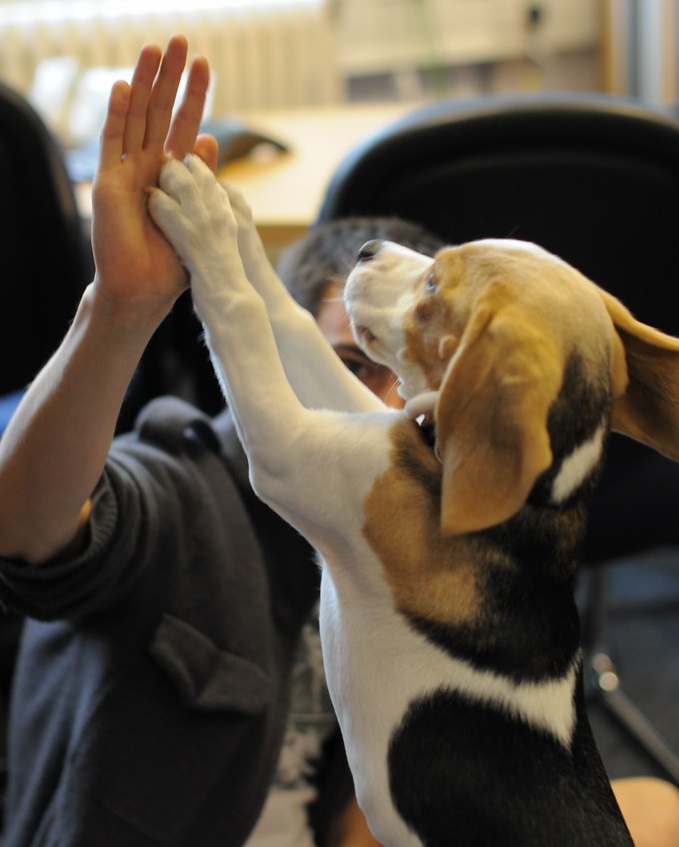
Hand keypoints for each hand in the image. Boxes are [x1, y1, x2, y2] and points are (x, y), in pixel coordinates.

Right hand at [91, 35, 217, 325]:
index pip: (183, 125)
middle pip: (159, 112)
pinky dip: (118, 114)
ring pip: (136, 118)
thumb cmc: (172, 260)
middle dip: (171, 77)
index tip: (206, 65)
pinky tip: (126, 86)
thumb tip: (210, 139)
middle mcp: (146, 167)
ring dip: (146, 83)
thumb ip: (202, 177)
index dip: (194, 96)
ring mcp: (125, 172)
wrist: (145, 289)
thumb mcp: (197, 214)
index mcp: (169, 174)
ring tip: (156, 48)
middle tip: (182, 40)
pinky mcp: (108, 183)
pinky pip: (113, 143)